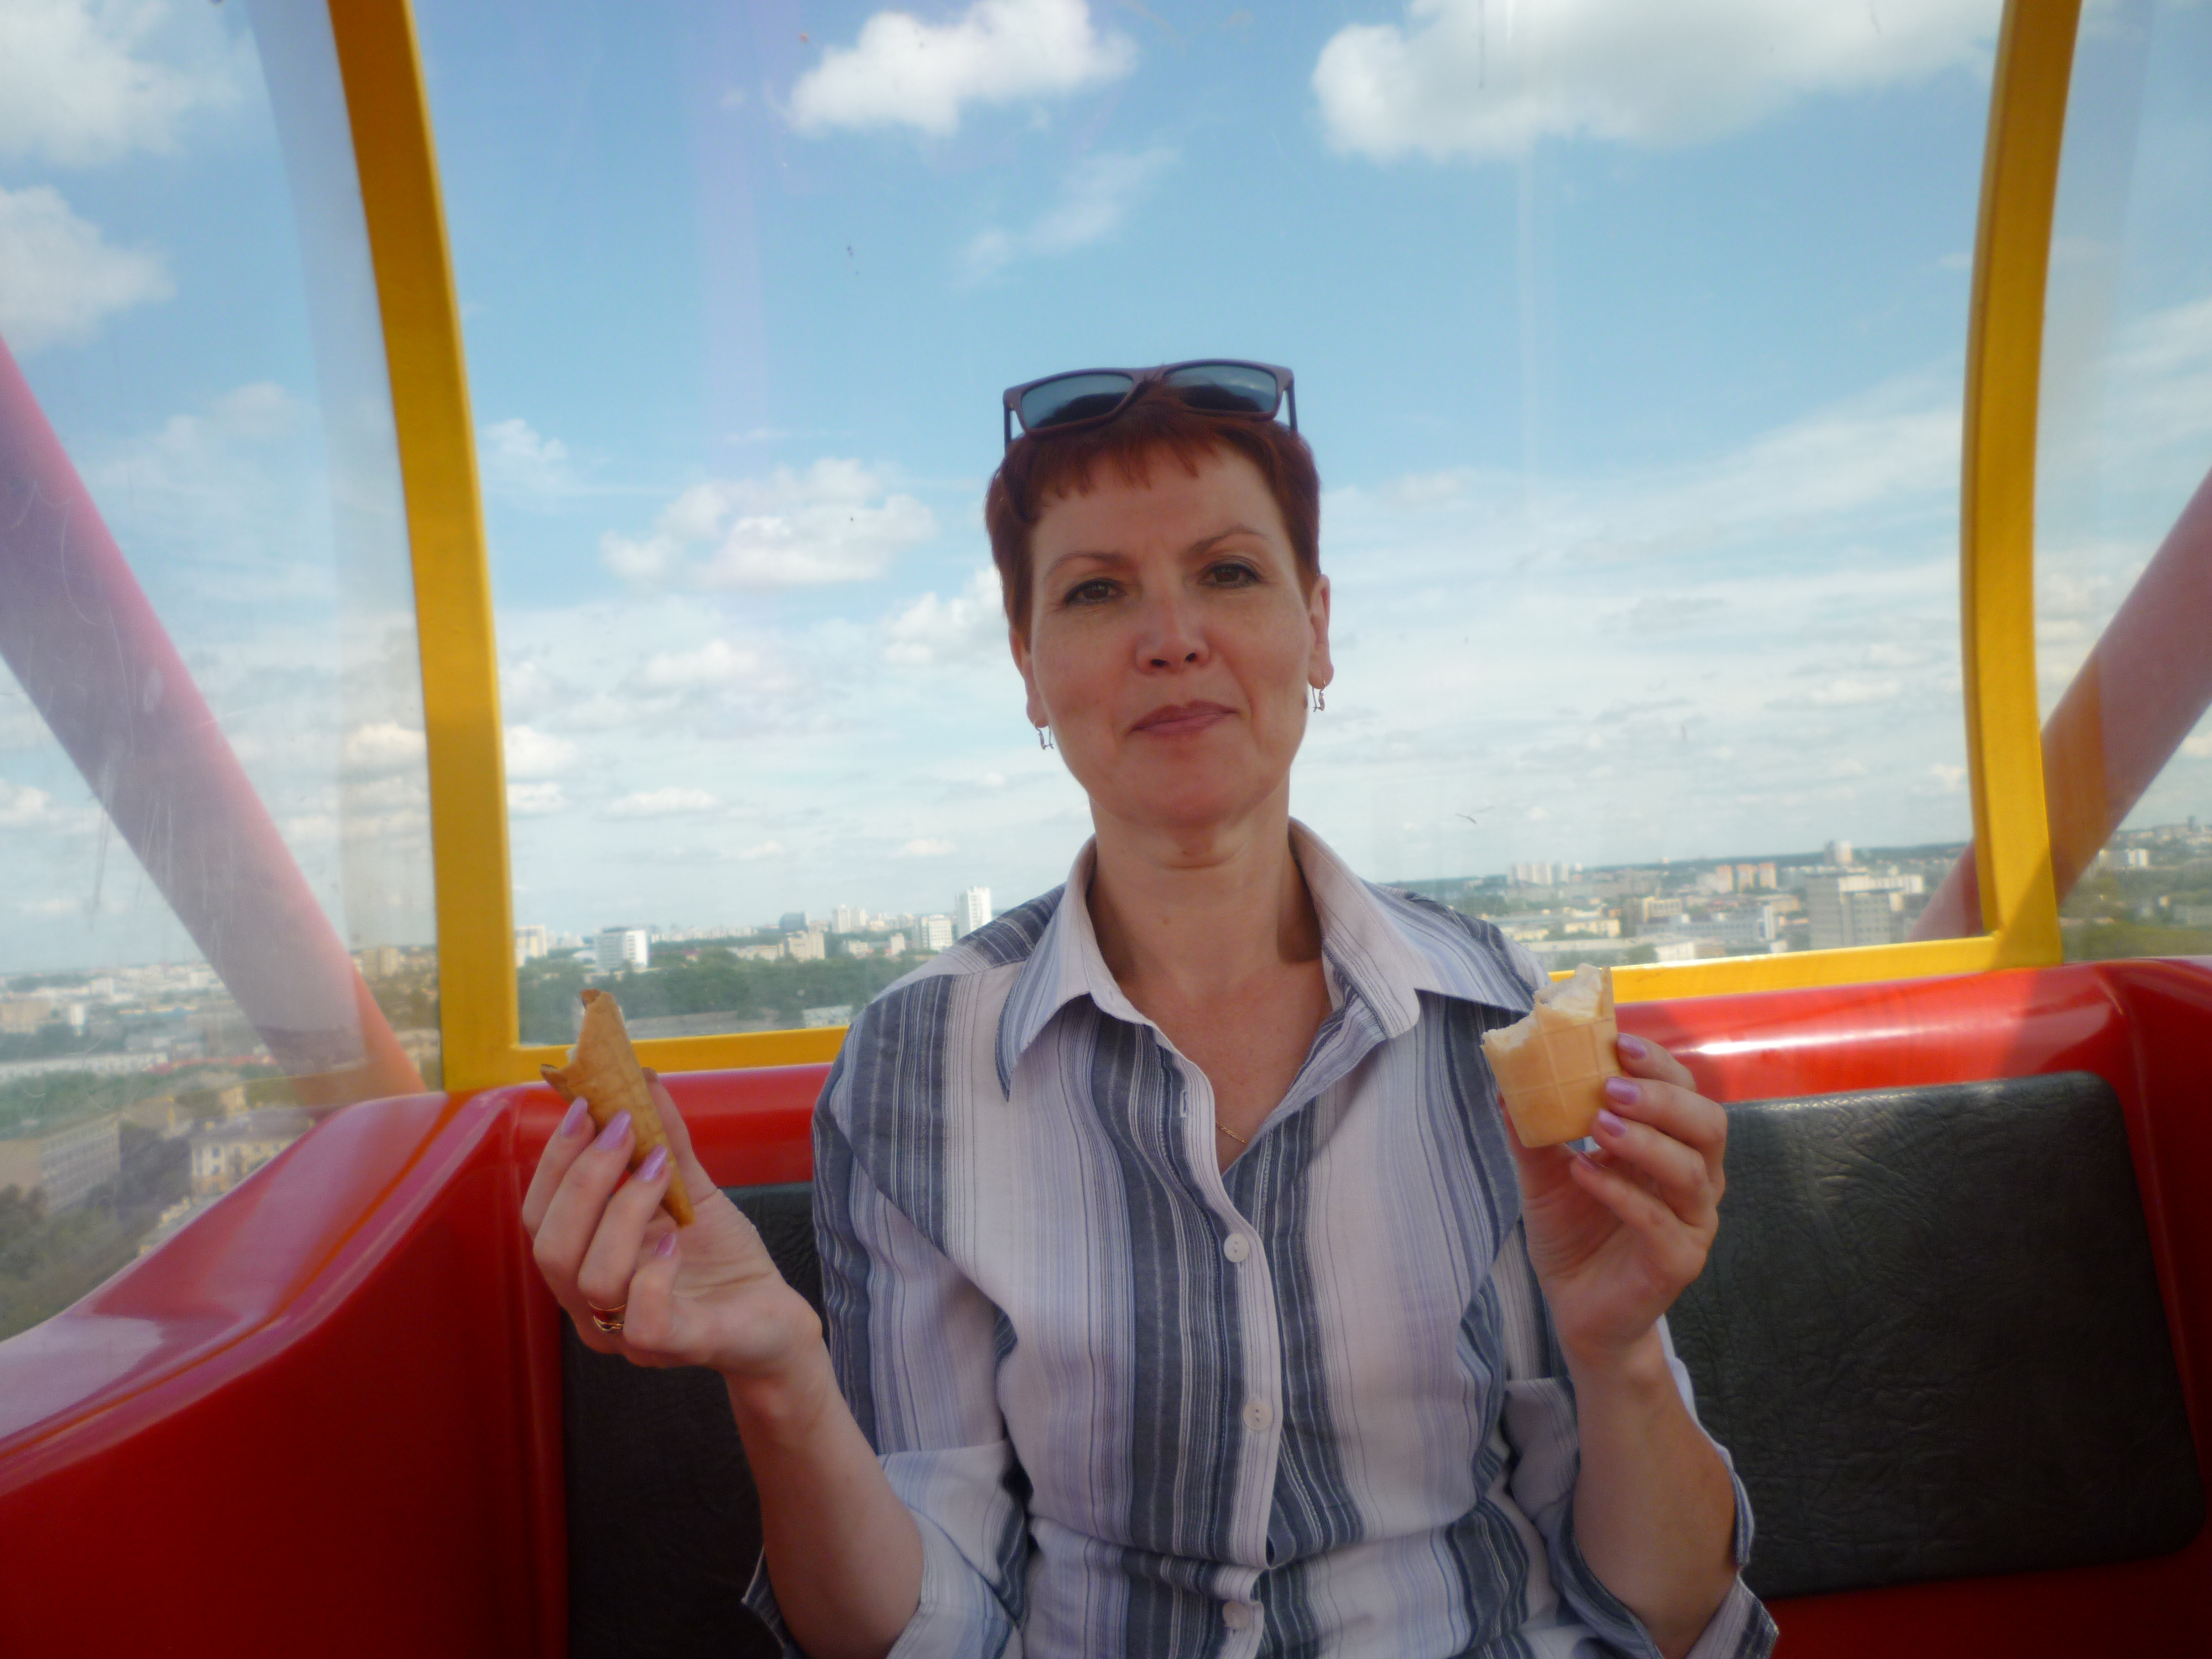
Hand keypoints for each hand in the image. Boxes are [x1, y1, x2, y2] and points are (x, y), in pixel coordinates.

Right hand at [523, 1072, 824, 1388]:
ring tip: (663, 1171)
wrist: (773, 1315)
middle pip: (551, 1246)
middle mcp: (592, 1306)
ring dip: (625, 1210)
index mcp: (583, 1263)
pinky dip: (654, 1274)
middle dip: (584, 1177)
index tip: (587, 1106)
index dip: (555, 1160)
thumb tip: (645, 1079)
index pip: (539, 1216)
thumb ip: (666, 1142)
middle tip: (625, 1126)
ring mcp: (627, 1335)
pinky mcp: (674, 1347)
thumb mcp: (691, 1190)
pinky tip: (675, 1242)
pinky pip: (642, 1321)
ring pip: (591, 1277)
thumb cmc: (720, 1257)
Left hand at [1500, 1034, 1725, 1368]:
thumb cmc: (1574, 1237)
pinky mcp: (1679, 1261)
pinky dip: (1621, 1192)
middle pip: (1707, 1124)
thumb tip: (1506, 1083)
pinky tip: (1585, 1172)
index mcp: (1673, 1149)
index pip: (1685, 1093)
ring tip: (1599, 1124)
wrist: (1577, 1311)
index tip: (1619, 1041)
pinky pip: (1659, 1221)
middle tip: (1611, 1085)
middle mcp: (1695, 1181)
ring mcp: (1693, 1223)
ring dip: (1645, 1141)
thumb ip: (1533, 1133)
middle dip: (1662, 1098)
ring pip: (1692, 1171)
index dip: (1659, 1065)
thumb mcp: (1545, 1177)